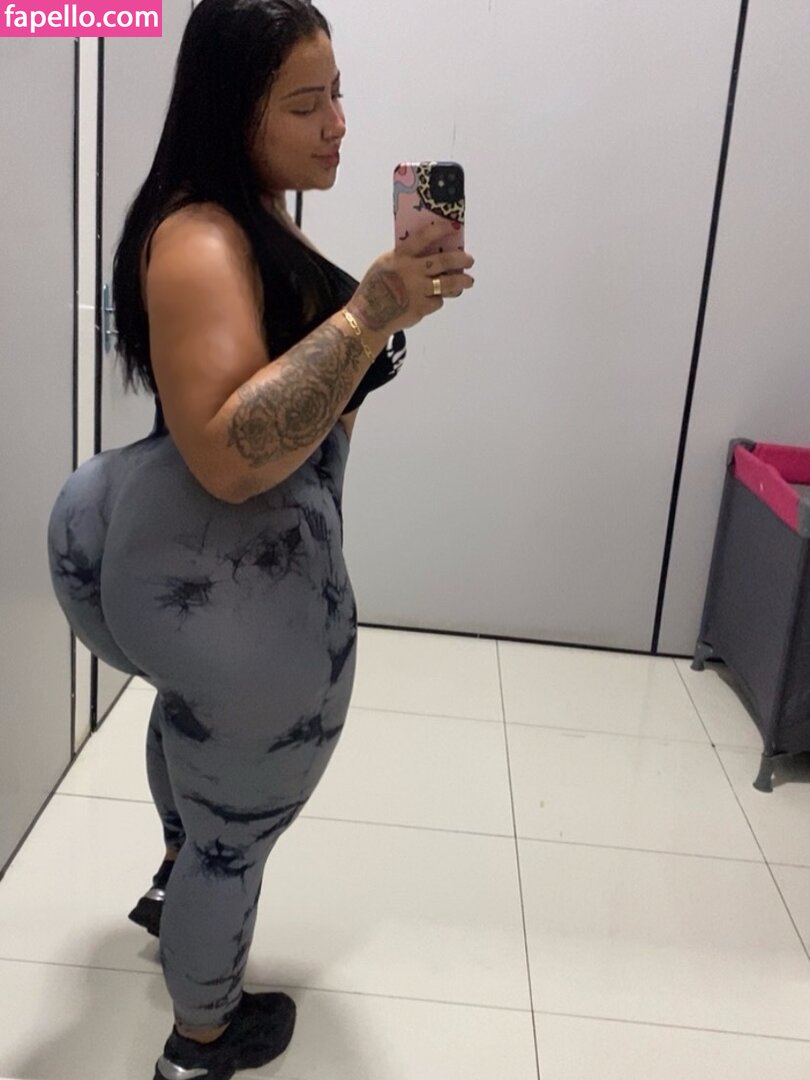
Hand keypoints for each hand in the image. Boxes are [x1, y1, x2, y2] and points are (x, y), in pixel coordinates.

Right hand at [347, 221, 474, 335]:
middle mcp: (411, 271)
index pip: (423, 237)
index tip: (453, 227)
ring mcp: (418, 290)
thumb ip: (405, 259)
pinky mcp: (422, 307)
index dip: (440, 230)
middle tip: (469, 260)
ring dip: (461, 281)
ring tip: (468, 281)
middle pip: (444, 261)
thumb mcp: (385, 265)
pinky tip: (433, 299)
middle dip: (460, 259)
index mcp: (399, 257)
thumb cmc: (375, 288)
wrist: (368, 316)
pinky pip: (438, 301)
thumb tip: (431, 254)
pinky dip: (438, 299)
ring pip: (448, 283)